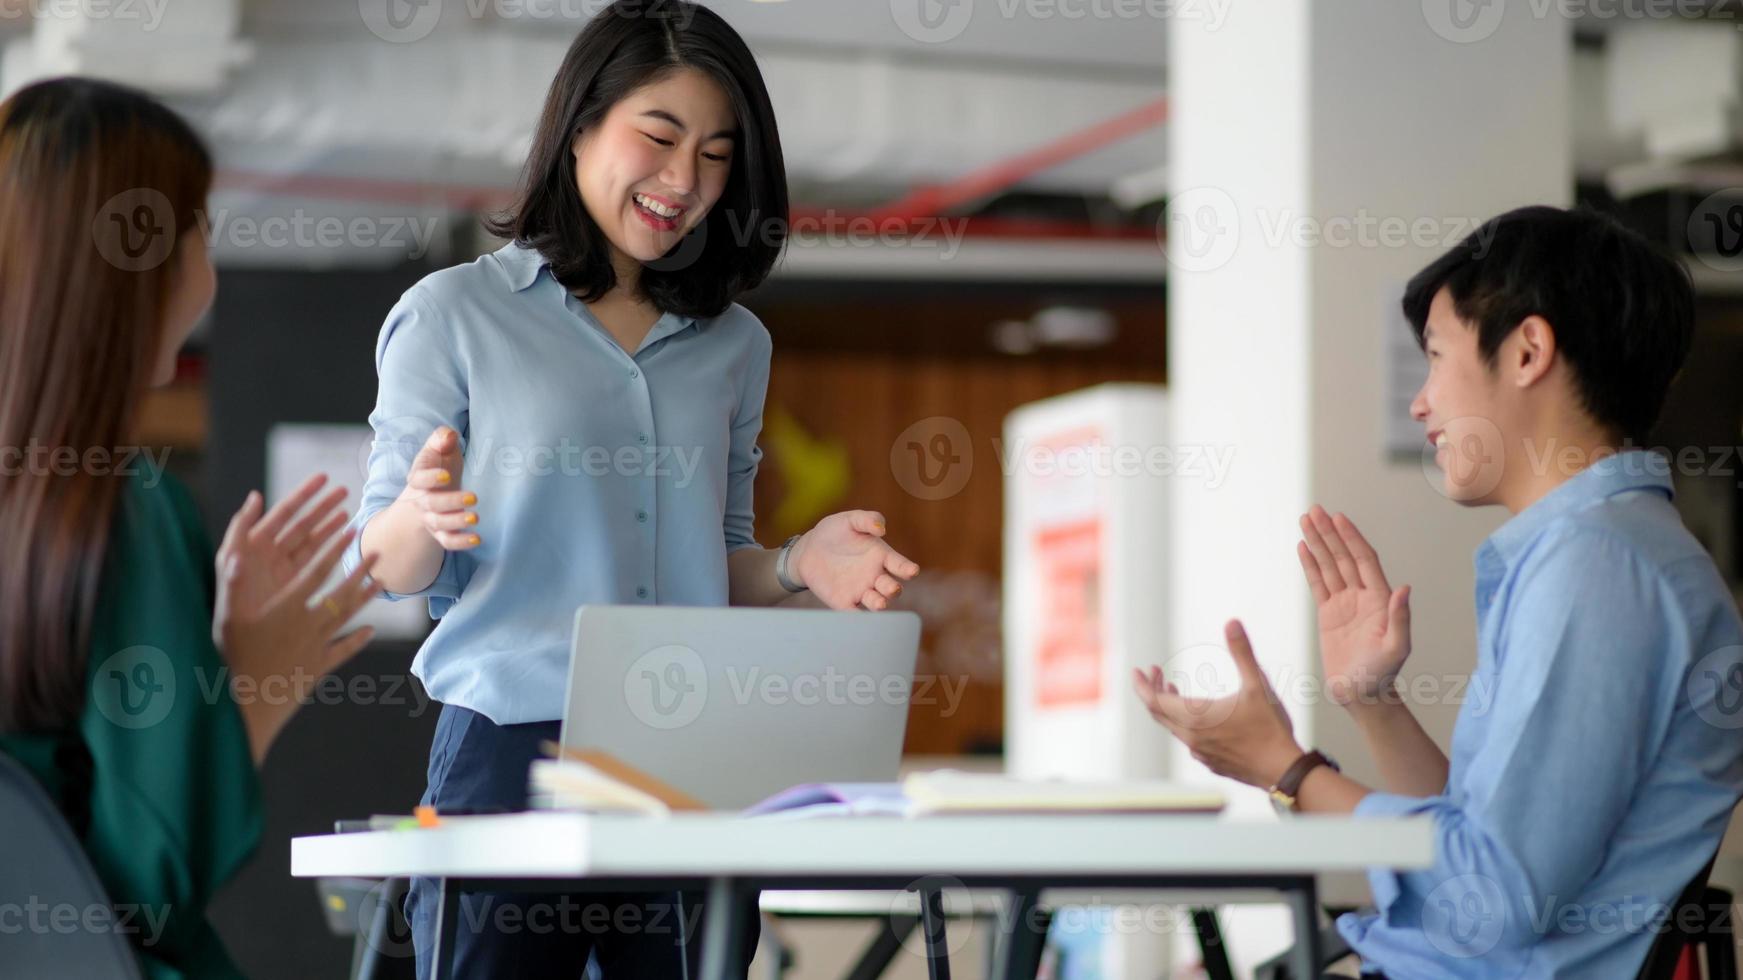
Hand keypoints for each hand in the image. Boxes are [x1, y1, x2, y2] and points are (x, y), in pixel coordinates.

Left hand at [213, 473, 348, 645]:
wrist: (243, 666)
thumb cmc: (232, 623)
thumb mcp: (231, 578)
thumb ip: (238, 540)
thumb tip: (253, 501)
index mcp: (254, 551)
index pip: (282, 515)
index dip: (302, 495)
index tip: (323, 478)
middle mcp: (272, 561)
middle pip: (302, 527)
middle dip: (323, 508)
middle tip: (345, 491)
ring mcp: (287, 577)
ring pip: (313, 546)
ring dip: (332, 531)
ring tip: (351, 517)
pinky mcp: (299, 594)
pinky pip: (320, 569)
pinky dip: (337, 559)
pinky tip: (355, 555)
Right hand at [215, 491, 379, 759]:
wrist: (246, 703)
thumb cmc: (232, 657)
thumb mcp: (226, 616)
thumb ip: (232, 583)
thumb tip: (236, 554)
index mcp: (286, 609)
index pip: (316, 573)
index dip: (334, 551)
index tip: (351, 533)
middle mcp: (307, 625)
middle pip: (340, 593)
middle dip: (359, 571)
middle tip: (377, 554)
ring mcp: (315, 647)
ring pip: (345, 618)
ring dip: (364, 599)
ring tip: (380, 583)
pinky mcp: (318, 668)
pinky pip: (342, 651)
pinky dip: (357, 640)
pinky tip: (370, 631)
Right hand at [398, 426, 480, 550]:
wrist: (429, 492)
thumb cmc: (438, 466)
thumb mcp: (439, 448)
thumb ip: (442, 438)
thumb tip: (449, 436)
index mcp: (418, 478)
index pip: (419, 479)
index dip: (431, 478)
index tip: (447, 476)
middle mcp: (421, 500)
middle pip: (431, 504)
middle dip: (451, 502)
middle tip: (474, 498)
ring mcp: (430, 518)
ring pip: (439, 523)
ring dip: (457, 522)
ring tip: (476, 518)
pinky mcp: (441, 533)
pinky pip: (447, 541)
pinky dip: (460, 542)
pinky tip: (477, 539)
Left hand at [790, 510, 919, 610]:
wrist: (809, 549)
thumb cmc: (834, 532)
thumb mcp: (850, 520)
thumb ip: (867, 520)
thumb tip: (881, 529)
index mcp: (881, 556)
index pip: (899, 564)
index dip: (907, 569)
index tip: (912, 571)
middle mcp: (875, 576)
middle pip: (890, 588)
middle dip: (893, 590)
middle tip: (891, 588)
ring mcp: (861, 591)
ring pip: (876, 603)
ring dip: (880, 604)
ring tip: (879, 603)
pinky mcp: (844, 602)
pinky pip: (854, 613)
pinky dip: (858, 618)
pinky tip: (859, 619)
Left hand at [1132, 619, 1301, 788]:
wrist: (1284, 770)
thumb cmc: (1270, 727)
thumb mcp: (1257, 684)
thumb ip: (1242, 652)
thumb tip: (1232, 621)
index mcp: (1195, 718)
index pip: (1153, 701)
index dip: (1141, 685)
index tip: (1136, 671)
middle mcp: (1191, 737)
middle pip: (1159, 713)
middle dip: (1153, 690)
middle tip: (1154, 671)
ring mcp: (1200, 752)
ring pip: (1173, 727)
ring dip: (1169, 705)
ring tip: (1172, 688)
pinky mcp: (1211, 762)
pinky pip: (1188, 740)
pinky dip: (1183, 722)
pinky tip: (1197, 717)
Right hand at [1297, 506, 1411, 705]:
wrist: (1362, 694)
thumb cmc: (1382, 675)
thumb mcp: (1396, 649)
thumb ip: (1400, 618)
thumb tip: (1404, 588)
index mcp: (1379, 599)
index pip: (1363, 560)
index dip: (1351, 538)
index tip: (1338, 518)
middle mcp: (1362, 595)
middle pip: (1343, 556)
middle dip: (1329, 533)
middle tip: (1314, 510)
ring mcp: (1344, 603)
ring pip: (1329, 566)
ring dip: (1317, 543)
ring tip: (1305, 520)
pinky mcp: (1328, 614)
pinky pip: (1317, 583)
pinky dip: (1310, 564)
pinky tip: (1303, 548)